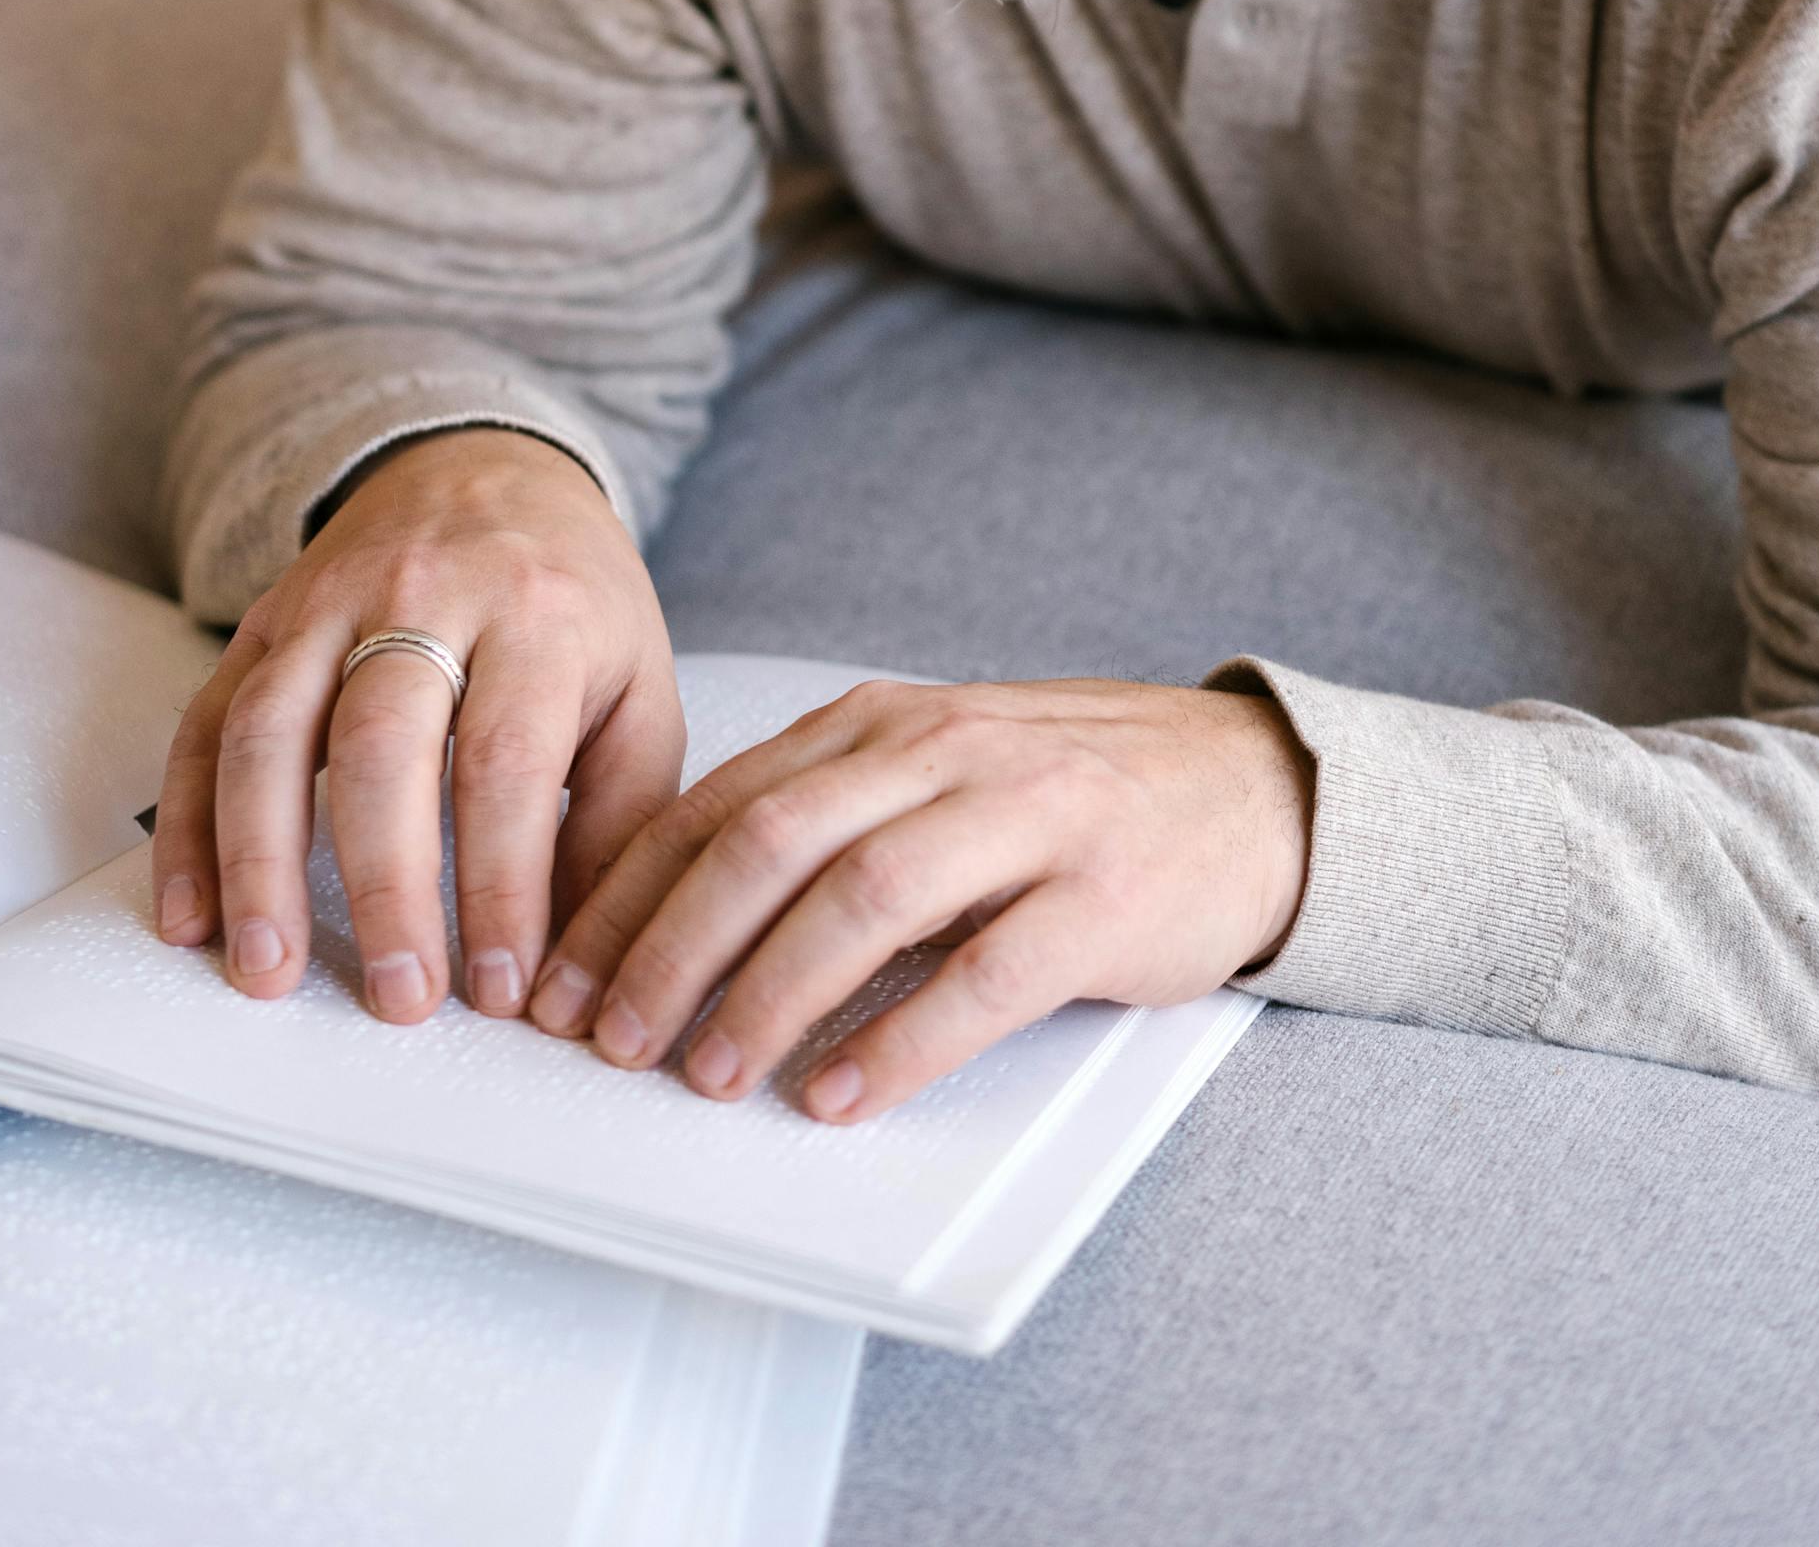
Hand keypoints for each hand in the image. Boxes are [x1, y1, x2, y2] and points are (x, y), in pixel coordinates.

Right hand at [151, 430, 681, 1025]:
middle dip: (384, 885)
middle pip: (382, 746)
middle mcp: (423, 599)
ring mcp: (327, 607)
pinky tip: (190, 915)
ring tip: (265, 972)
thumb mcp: (640, 685)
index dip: (499, 886)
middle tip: (396, 999)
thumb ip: (621, 816)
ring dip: (258, 863)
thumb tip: (582, 962)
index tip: (501, 989)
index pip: (506, 763)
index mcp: (536, 616)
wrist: (485, 466)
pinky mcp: (263, 626)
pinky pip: (207, 724)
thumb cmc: (571, 601)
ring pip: (271, 731)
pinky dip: (186, 825)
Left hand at [525, 676, 1311, 1120]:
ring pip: (865, 898)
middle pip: (773, 843)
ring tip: (713, 1076)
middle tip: (612, 1039)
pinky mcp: (1101, 898)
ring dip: (770, 994)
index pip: (723, 801)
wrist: (1255, 786)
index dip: (629, 894)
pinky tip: (844, 1094)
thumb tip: (677, 913)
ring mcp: (1030, 818)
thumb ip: (829, 813)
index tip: (564, 977)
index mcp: (888, 723)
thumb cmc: (1074, 790)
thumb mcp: (938, 768)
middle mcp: (947, 754)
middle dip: (672, 946)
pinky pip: (983, 974)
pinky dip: (902, 1040)